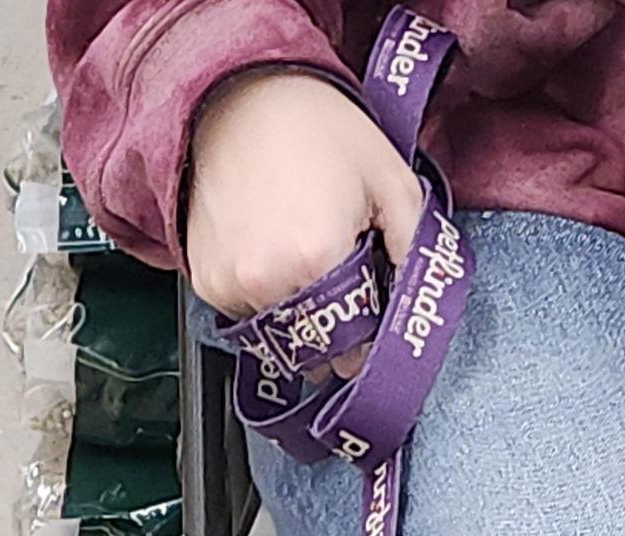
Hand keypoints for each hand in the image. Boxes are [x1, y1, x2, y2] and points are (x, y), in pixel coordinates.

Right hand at [186, 71, 422, 373]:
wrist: (241, 95)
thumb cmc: (315, 128)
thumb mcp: (391, 177)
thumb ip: (415, 246)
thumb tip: (417, 303)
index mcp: (317, 259)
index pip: (354, 348)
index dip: (368, 330)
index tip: (369, 304)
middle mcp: (267, 281)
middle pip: (316, 350)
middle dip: (335, 328)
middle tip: (337, 271)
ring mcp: (231, 285)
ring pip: (280, 337)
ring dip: (299, 314)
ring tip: (302, 251)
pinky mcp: (207, 282)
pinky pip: (245, 317)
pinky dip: (264, 297)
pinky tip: (271, 250)